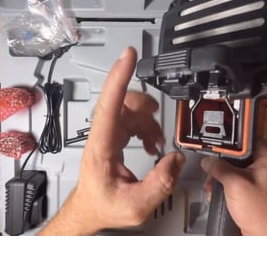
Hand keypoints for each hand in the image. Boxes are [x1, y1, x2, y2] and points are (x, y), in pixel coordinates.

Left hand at [38, 46, 185, 234]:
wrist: (90, 209)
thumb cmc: (103, 206)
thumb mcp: (136, 205)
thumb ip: (160, 183)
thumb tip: (176, 159)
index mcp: (101, 148)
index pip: (109, 105)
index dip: (119, 77)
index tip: (128, 57)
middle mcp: (102, 136)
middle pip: (123, 102)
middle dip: (144, 104)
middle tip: (158, 113)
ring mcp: (107, 134)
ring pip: (130, 110)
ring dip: (149, 121)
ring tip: (158, 141)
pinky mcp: (113, 137)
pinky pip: (132, 120)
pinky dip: (146, 127)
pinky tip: (152, 142)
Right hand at [201, 140, 266, 235]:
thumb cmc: (262, 212)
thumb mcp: (235, 184)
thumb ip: (219, 168)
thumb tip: (208, 160)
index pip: (248, 140)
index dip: (230, 141)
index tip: (214, 143)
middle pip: (239, 157)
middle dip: (221, 163)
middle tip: (210, 169)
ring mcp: (261, 184)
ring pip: (236, 172)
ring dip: (221, 177)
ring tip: (211, 185)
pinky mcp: (255, 197)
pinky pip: (237, 185)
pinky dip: (226, 188)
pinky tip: (217, 195)